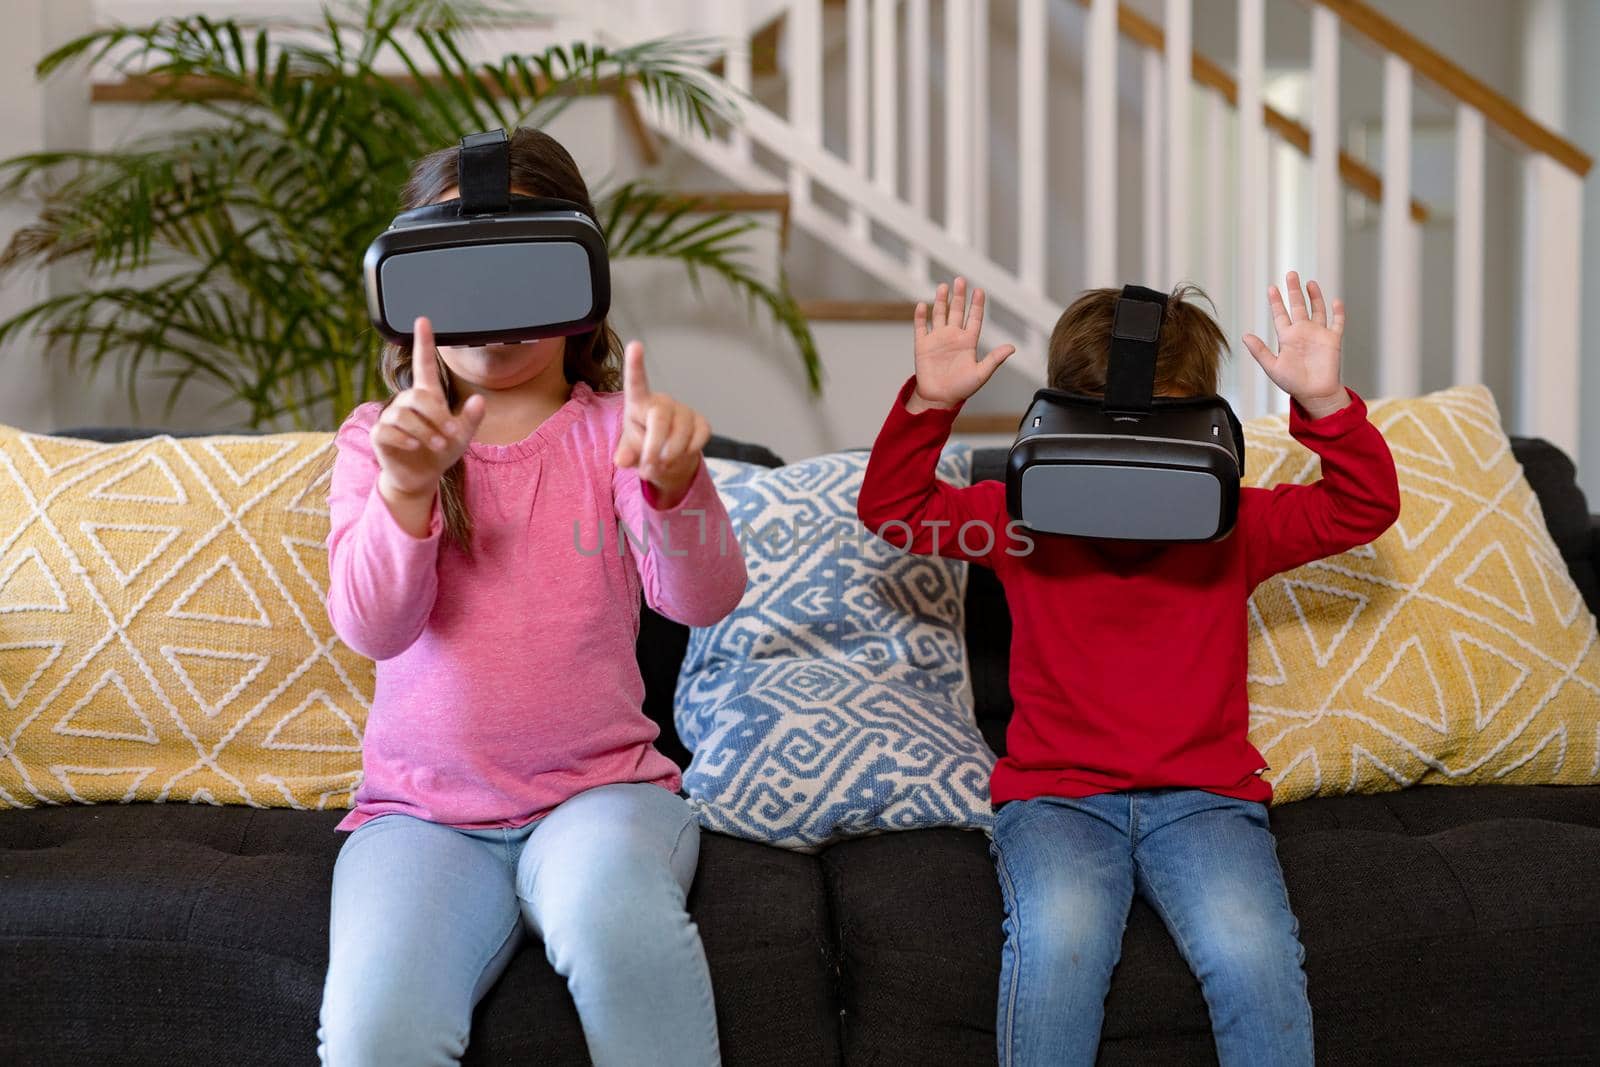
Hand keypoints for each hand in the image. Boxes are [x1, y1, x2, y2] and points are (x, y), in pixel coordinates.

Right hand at [370, 317, 486, 520]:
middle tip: (450, 436)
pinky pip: (389, 429)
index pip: (423, 364)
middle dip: (437, 416)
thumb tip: (480, 401)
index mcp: (427, 397)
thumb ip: (470, 419)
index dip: (423, 342)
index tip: (423, 320)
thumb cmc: (440, 452)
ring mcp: (391, 417)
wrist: (421, 477)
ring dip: (426, 432)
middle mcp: (406, 402)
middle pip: (417, 396)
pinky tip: (415, 446)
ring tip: (439, 446)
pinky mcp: (380, 434)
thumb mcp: (462, 437)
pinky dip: (406, 438)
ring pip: (404, 415)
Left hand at [612, 341, 709, 508]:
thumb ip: (625, 454)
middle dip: (654, 447)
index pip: (636, 382)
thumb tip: (622, 461)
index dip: (635, 364)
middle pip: (660, 418)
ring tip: (661, 466)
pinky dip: (689, 452)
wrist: (667, 458)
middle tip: (649, 468)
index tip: (635, 345)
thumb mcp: (629, 452)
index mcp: (639, 403)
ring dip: (671, 456)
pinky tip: (681, 455)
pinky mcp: (701, 422)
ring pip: (681, 433)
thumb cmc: (642, 446)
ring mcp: (684, 410)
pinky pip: (699, 438)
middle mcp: (662, 402)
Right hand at [906, 277, 1015, 412]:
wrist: (939, 399)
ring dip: (941, 301)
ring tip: (944, 287)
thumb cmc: (961, 389)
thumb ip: (995, 359)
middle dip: (959, 296)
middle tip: (960, 280)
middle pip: (957, 311)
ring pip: (940, 314)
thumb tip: (1012, 347)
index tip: (979, 290)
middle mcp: (953, 337)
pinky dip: (921, 316)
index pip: (974, 318)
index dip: (977, 304)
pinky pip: (921, 327)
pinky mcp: (923, 345)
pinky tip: (922, 305)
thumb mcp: (981, 374)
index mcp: (968, 342)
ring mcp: (937, 339)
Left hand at [1243, 271, 1348, 419]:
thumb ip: (1259, 351)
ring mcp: (1318, 334)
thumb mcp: (1272, 367)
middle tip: (1291, 274)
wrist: (1314, 393)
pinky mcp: (1332, 340)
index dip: (1276, 302)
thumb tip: (1245, 336)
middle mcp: (1302, 332)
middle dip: (1294, 291)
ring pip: (1317, 310)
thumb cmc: (1293, 383)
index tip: (1271, 288)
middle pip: (1298, 306)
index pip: (1280, 315)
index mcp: (1287, 337)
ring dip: (1314, 296)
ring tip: (1309, 282)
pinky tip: (1336, 301)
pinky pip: (1337, 323)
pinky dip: (1338, 312)